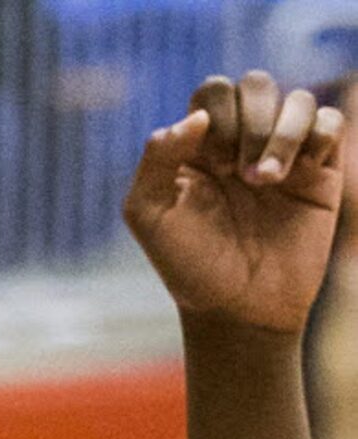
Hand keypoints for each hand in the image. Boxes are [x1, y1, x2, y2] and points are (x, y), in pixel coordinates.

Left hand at [125, 73, 344, 333]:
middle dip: (250, 121)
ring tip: (266, 181)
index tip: (214, 164)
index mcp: (199, 149)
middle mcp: (241, 144)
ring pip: (298, 99)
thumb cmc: (190, 267)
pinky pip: (332, 120)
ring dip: (283, 132)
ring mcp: (282, 154)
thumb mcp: (150, 218)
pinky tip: (300, 173)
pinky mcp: (319, 171)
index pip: (213, 93)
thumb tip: (194, 118)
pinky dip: (319, 135)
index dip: (217, 115)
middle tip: (239, 172)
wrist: (240, 309)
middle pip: (256, 85)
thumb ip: (155, 162)